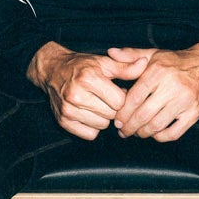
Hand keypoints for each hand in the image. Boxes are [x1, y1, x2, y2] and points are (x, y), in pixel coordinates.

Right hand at [28, 42, 149, 139]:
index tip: (116, 91)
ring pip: (102, 126)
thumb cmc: (81, 66)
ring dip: (103, 118)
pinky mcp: (63, 121)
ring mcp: (68, 110)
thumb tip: (145, 64)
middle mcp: (76, 95)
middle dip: (113, 108)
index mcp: (88, 78)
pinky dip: (92, 127)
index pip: (120, 101)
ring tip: (97, 104)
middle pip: (111, 114)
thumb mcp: (104, 63)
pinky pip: (90, 135)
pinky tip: (88, 114)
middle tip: (106, 98)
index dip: (121, 97)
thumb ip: (125, 67)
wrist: (53, 70)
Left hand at [109, 43, 198, 141]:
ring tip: (136, 133)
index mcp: (158, 72)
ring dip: (142, 133)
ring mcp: (185, 102)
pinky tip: (154, 134)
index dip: (122, 113)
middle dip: (129, 127)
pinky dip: (161, 137)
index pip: (135, 98)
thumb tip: (110, 53)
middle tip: (122, 131)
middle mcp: (172, 87)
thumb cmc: (177, 61)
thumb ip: (131, 55)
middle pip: (143, 115)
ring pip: (157, 125)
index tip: (116, 120)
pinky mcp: (194, 113)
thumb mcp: (154, 53)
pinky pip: (174, 133)